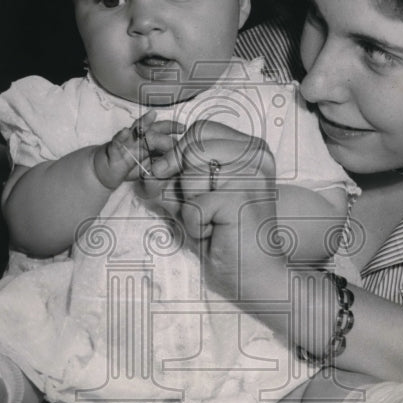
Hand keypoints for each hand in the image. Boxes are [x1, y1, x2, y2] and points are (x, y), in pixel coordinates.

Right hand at [93, 110, 184, 190]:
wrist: (105, 170)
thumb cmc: (129, 165)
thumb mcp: (150, 167)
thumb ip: (162, 162)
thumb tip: (180, 161)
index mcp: (148, 141)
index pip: (164, 132)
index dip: (175, 130)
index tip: (187, 130)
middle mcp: (138, 138)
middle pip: (154, 128)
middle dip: (167, 126)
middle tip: (181, 127)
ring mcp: (125, 142)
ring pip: (135, 131)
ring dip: (143, 123)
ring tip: (151, 116)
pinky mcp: (113, 150)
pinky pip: (116, 143)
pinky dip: (120, 137)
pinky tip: (125, 131)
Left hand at [156, 121, 283, 298]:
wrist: (253, 273)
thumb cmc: (225, 234)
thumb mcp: (193, 195)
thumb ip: (172, 173)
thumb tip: (147, 152)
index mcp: (250, 148)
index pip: (200, 130)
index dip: (179, 153)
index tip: (182, 182)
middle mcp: (256, 155)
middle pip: (191, 148)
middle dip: (185, 184)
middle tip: (207, 208)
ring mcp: (251, 175)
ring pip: (189, 177)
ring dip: (192, 207)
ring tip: (216, 221)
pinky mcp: (241, 198)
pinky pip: (192, 206)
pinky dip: (196, 227)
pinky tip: (219, 234)